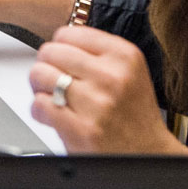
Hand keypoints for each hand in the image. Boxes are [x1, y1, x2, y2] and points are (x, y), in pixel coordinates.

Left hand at [27, 26, 187, 154]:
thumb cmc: (134, 115)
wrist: (148, 155)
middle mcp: (112, 76)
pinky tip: (53, 116)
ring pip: (40, 75)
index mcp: (124, 56)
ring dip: (40, 87)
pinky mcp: (81, 129)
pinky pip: (40, 104)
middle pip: (50, 51)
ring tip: (53, 97)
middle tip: (53, 79)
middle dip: (46, 66)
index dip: (59, 48)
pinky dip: (39, 111)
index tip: (62, 59)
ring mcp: (96, 103)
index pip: (68, 33)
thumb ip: (95, 53)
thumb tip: (58, 42)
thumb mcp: (128, 71)